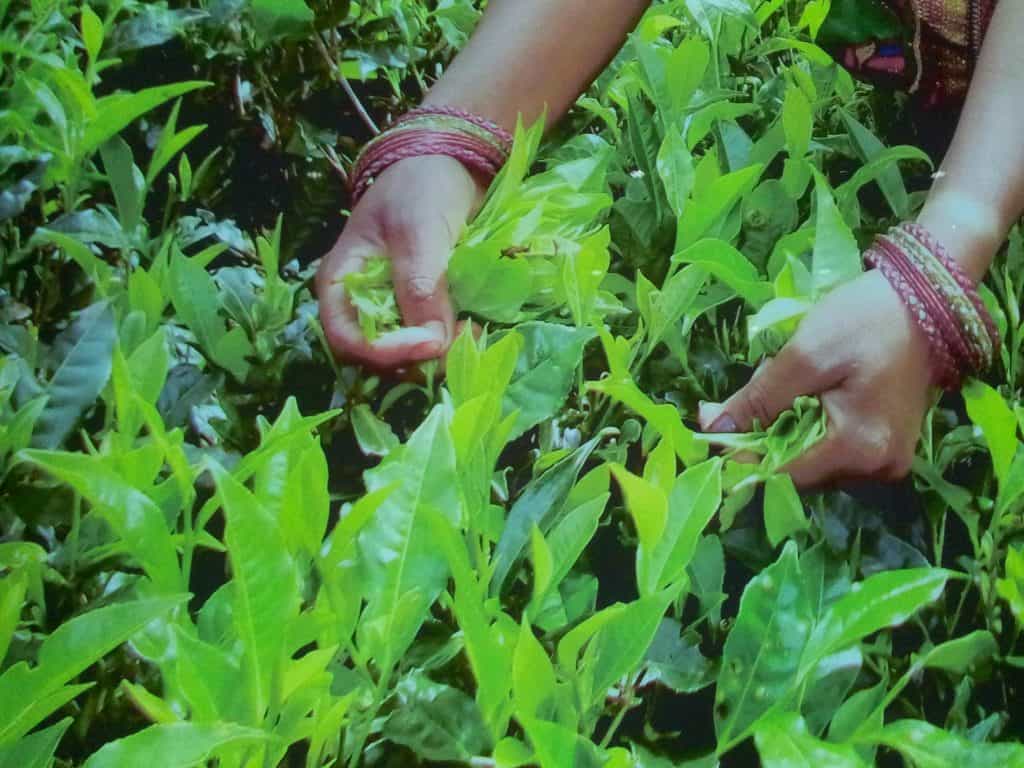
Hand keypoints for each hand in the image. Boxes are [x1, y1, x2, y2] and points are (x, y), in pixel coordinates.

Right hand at [316, 155, 485, 369]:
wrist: (452, 163)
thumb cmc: (419, 187)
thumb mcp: (417, 232)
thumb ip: (420, 286)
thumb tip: (432, 343)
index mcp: (341, 283)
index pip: (347, 339)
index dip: (384, 352)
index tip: (429, 345)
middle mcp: (362, 303)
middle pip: (379, 355)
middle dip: (418, 358)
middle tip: (461, 344)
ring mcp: (394, 307)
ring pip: (409, 352)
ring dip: (441, 354)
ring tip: (473, 334)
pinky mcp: (424, 307)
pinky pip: (432, 338)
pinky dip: (453, 341)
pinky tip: (475, 328)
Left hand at [698, 270, 935, 488]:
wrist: (926, 301)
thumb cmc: (866, 322)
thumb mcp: (804, 356)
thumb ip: (757, 398)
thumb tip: (713, 428)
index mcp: (860, 451)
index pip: (782, 475)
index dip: (742, 455)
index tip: (713, 423)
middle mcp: (877, 469)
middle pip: (796, 470)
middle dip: (765, 434)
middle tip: (758, 385)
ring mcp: (886, 462)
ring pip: (811, 460)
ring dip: (787, 430)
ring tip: (791, 383)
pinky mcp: (886, 448)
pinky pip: (832, 450)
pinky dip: (809, 427)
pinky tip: (811, 393)